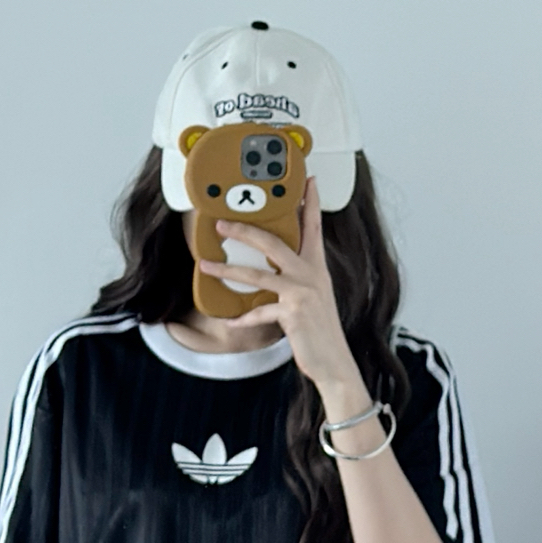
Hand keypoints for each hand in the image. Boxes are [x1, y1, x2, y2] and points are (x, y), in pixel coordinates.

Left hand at [198, 180, 358, 397]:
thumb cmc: (320, 331)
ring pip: (259, 274)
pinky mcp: (293, 313)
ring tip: (207, 265)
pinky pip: (259, 312)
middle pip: (273, 242)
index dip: (310, 202)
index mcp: (316, 267)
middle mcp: (310, 275)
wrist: (334, 361)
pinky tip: (229, 321)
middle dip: (245, 230)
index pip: (313, 227)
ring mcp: (302, 293)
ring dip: (228, 270)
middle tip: (222, 223)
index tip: (307, 181)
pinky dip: (242, 319)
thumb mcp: (314, 297)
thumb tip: (276, 270)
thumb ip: (298, 279)